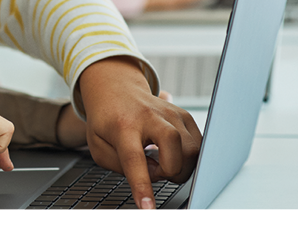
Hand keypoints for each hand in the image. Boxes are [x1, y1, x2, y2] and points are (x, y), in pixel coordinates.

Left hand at [77, 57, 201, 208]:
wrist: (115, 89)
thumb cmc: (106, 120)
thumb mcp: (99, 146)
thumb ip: (122, 167)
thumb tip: (154, 176)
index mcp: (123, 126)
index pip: (134, 159)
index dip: (142, 186)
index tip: (148, 208)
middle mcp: (150, 116)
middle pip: (175, 146)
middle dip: (170, 171)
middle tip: (156, 171)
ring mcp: (170, 113)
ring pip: (193, 148)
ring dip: (181, 166)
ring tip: (163, 162)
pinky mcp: (183, 115)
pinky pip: (199, 144)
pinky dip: (189, 157)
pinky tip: (173, 154)